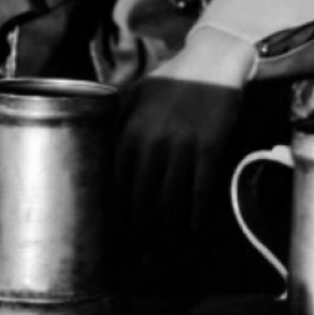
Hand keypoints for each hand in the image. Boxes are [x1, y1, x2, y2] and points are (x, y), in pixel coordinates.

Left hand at [114, 25, 254, 247]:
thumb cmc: (174, 76)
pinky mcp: (209, 149)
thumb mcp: (136, 92)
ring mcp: (181, 147)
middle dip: (140, 233)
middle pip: (141, 200)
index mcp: (130, 131)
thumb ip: (117, 120)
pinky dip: (197, 217)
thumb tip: (99, 145)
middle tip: (141, 257)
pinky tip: (196, 232)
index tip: (118, 235)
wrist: (214, 58)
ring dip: (168, 232)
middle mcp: (151, 142)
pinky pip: (200, 192)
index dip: (117, 214)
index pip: (116, 185)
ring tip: (167, 252)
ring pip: (170, 202)